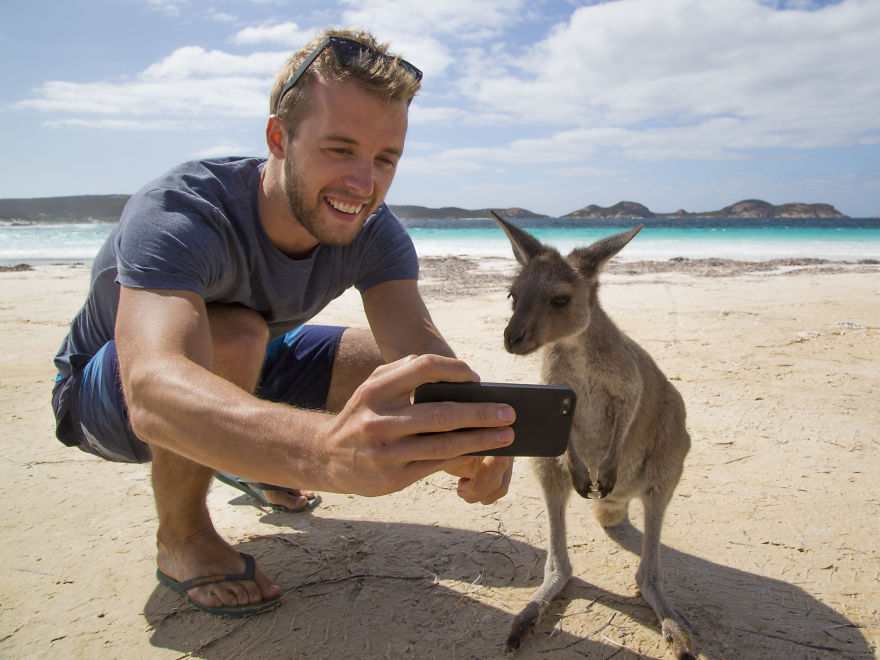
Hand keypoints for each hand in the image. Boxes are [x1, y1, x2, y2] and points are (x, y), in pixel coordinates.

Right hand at [321, 354, 514, 496]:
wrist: (325, 456)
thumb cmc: (362, 415)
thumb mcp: (372, 387)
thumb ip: (406, 373)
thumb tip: (457, 374)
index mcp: (376, 390)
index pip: (424, 368)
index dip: (456, 370)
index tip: (477, 379)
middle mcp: (379, 420)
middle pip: (443, 413)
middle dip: (482, 413)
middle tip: (509, 412)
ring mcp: (387, 452)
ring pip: (445, 444)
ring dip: (482, 439)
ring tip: (506, 435)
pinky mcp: (393, 477)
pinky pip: (436, 464)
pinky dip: (463, 457)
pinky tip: (481, 452)